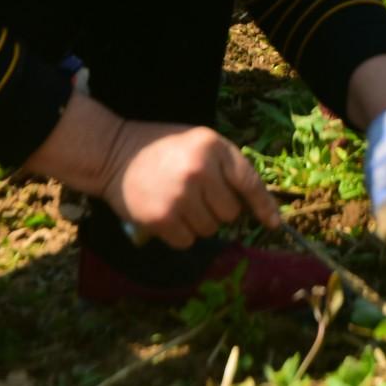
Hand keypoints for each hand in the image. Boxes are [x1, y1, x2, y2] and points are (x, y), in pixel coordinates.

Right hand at [101, 120, 282, 249]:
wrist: (113, 153)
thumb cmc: (163, 149)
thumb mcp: (199, 143)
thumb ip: (226, 167)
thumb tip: (253, 207)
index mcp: (212, 146)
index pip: (249, 182)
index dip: (264, 206)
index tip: (273, 224)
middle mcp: (199, 170)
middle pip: (230, 213)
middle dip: (217, 210)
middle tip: (195, 195)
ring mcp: (180, 196)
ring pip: (210, 230)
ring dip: (198, 223)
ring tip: (178, 202)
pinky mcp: (161, 218)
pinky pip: (188, 242)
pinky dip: (180, 235)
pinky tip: (166, 215)